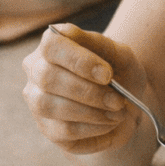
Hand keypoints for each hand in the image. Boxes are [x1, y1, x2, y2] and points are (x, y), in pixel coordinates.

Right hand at [21, 23, 146, 153]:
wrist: (128, 103)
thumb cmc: (120, 73)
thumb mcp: (120, 55)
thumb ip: (99, 43)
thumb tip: (70, 34)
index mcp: (53, 45)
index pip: (51, 45)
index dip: (79, 60)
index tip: (107, 74)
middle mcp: (37, 71)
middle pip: (47, 77)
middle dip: (88, 92)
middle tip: (117, 100)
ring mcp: (37, 101)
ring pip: (49, 106)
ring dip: (91, 112)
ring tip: (117, 112)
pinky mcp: (47, 128)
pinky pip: (62, 131)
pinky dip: (92, 128)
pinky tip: (109, 123)